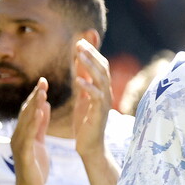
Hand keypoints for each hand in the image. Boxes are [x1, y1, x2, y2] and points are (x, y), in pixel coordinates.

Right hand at [11, 78, 50, 184]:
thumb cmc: (36, 165)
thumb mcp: (40, 141)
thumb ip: (41, 125)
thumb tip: (44, 106)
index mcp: (24, 133)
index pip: (30, 111)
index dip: (36, 96)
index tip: (44, 82)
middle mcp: (19, 136)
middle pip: (27, 113)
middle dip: (35, 96)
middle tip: (43, 81)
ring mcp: (20, 144)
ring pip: (27, 121)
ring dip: (34, 106)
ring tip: (42, 93)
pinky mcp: (25, 153)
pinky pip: (29, 135)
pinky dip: (34, 122)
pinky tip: (40, 112)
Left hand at [72, 40, 111, 159]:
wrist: (91, 144)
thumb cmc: (86, 121)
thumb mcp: (81, 96)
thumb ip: (82, 78)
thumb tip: (80, 60)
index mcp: (102, 88)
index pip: (100, 65)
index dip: (92, 52)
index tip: (80, 40)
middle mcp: (106, 92)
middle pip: (102, 68)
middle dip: (91, 54)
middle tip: (80, 43)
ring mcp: (104, 102)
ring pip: (100, 79)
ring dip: (89, 66)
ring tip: (80, 55)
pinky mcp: (99, 112)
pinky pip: (95, 96)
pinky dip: (88, 87)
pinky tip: (78, 80)